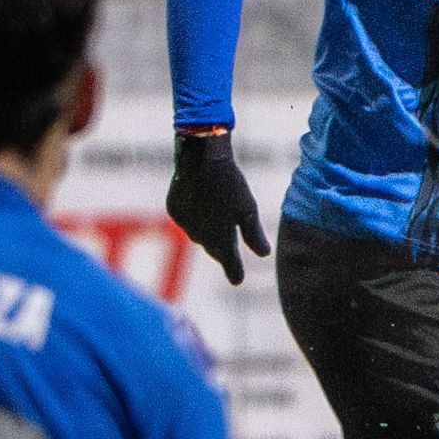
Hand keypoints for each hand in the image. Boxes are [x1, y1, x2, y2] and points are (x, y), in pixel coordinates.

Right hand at [167, 130, 267, 283]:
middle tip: (228, 255)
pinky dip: (194, 218)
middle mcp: (200, 237)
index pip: (230, 263)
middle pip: (214, 249)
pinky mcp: (174, 210)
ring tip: (216, 224)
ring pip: (199, 235)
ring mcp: (185, 224)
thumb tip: (264, 254)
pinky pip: (186, 220)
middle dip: (221, 252)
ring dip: (208, 234)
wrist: (200, 158)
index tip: (237, 281)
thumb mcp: (248, 208)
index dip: (234, 272)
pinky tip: (201, 207)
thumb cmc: (229, 183)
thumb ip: (254, 235)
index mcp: (221, 238)